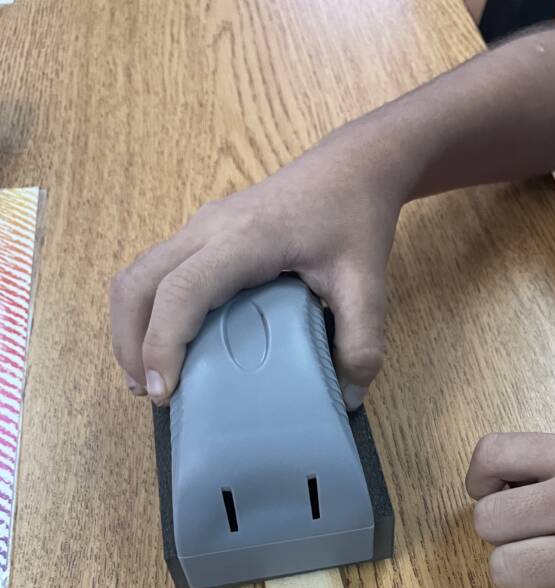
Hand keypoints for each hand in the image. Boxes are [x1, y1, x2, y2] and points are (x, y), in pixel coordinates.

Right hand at [110, 127, 404, 406]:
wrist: (354, 166)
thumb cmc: (356, 219)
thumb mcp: (368, 286)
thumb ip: (362, 344)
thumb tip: (344, 400)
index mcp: (245, 239)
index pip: (181, 291)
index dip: (162, 344)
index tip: (162, 392)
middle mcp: (208, 228)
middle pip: (139, 283)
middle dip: (132, 342)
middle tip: (149, 394)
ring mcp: (200, 227)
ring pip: (138, 274)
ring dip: (131, 326)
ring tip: (146, 377)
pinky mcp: (202, 233)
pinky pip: (154, 271)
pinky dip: (146, 310)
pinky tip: (164, 344)